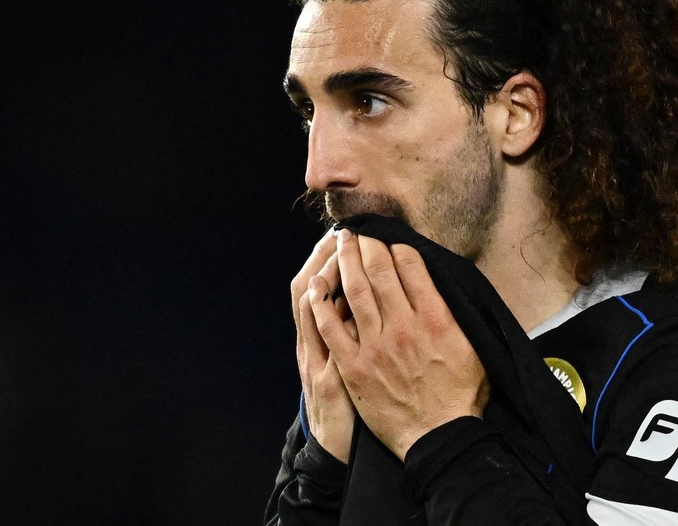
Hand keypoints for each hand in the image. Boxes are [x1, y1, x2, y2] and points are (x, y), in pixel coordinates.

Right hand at [291, 229, 355, 461]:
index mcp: (316, 339)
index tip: (338, 233)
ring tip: (342, 252)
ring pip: (312, 310)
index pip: (313, 286)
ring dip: (327, 278)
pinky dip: (331, 318)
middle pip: (308, 290)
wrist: (335, 445)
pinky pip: (328, 342)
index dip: (322, 258)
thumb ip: (352, 328)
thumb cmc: (348, 400)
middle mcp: (311, 346)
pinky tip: (341, 295)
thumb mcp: (345, 361)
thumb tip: (369, 290)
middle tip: (343, 232)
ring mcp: (317, 363)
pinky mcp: (332, 381)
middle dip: (326, 259)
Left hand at [310, 230, 489, 460]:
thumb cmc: (460, 395)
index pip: (410, 265)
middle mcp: (404, 326)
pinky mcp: (354, 366)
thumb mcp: (473, 347)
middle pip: (379, 270)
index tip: (389, 236)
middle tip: (358, 230)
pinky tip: (316, 285)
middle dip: (366, 243)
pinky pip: (331, 327)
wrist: (438, 437)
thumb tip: (448, 283)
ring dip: (345, 261)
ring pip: (355, 290)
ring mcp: (376, 346)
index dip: (396, 244)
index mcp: (435, 318)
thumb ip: (458, 313)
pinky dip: (321, 303)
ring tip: (340, 243)